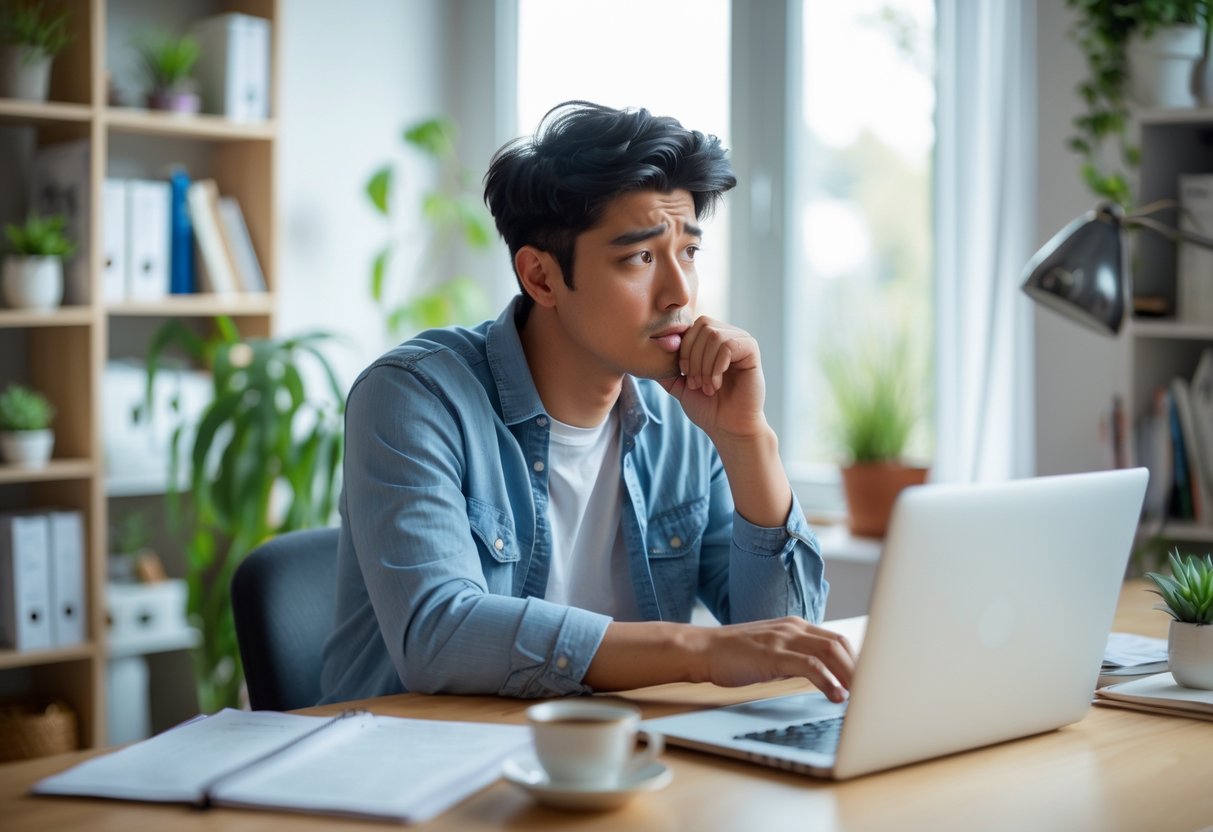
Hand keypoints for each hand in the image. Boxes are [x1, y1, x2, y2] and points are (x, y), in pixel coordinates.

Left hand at [657, 316, 767, 441]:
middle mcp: (728, 335)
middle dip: (692, 356)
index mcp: (712, 340)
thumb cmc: (708, 408)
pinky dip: (716, 367)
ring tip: (707, 387)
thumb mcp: (679, 385)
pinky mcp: (751, 350)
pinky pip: (728, 345)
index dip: (682, 348)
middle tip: (695, 383)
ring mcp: (741, 341)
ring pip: (714, 335)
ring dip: (704, 365)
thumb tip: (649, 350)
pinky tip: (716, 385)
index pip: (691, 326)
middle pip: (702, 325)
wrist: (728, 428)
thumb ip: (666, 368)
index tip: (682, 373)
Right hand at [691, 618, 856, 702]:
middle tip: (872, 694)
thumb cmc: (733, 655)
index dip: (856, 661)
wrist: (702, 649)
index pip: (837, 641)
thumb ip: (795, 657)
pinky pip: (809, 665)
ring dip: (850, 676)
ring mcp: (782, 639)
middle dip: (860, 670)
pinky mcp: (773, 654)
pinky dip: (828, 681)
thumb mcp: (771, 651)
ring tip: (863, 698)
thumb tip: (821, 676)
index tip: (868, 683)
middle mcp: (793, 628)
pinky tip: (837, 697)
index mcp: (795, 626)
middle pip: (840, 645)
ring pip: (830, 652)